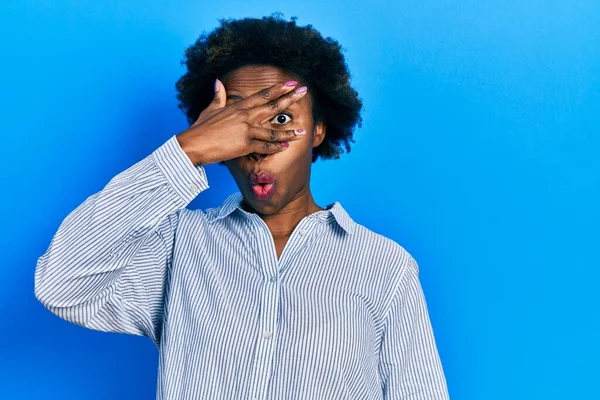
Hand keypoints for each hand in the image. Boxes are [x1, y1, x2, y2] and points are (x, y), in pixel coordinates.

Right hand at [176, 79, 307, 165]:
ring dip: (289, 131)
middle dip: (290, 99)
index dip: (279, 88)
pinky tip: (286, 146)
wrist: (193, 144)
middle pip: (273, 106)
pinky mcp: (245, 145)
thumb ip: (218, 96)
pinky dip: (276, 147)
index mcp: (239, 107)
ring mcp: (246, 130)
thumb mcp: (211, 109)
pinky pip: (264, 146)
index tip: (292, 83)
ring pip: (273, 130)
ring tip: (302, 131)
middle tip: (304, 92)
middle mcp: (245, 116)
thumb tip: (218, 82)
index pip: (263, 95)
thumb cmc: (201, 127)